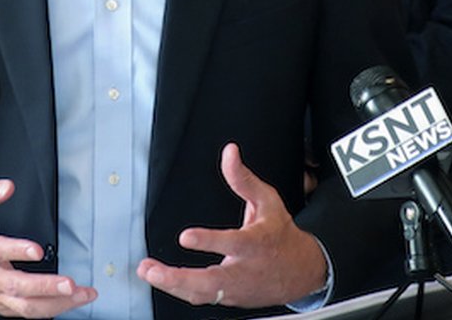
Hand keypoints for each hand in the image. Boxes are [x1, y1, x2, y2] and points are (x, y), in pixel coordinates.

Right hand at [0, 179, 96, 317]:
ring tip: (80, 294)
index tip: (36, 250)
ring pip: (24, 306)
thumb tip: (5, 187)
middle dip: (45, 287)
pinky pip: (25, 313)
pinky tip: (68, 303)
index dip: (15, 251)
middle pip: (16, 287)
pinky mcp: (0, 305)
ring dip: (55, 303)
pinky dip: (49, 310)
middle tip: (69, 284)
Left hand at [137, 143, 326, 308]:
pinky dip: (181, 291)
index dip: (209, 242)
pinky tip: (162, 281)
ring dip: (173, 285)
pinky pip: (204, 299)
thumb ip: (244, 179)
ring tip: (149, 272)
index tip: (185, 237)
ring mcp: (238, 288)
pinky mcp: (231, 298)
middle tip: (153, 269)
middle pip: (212, 280)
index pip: (233, 243)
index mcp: (256, 243)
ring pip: (204, 294)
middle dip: (179, 278)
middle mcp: (245, 269)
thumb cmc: (281, 235)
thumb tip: (229, 152)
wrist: (303, 272)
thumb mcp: (268, 201)